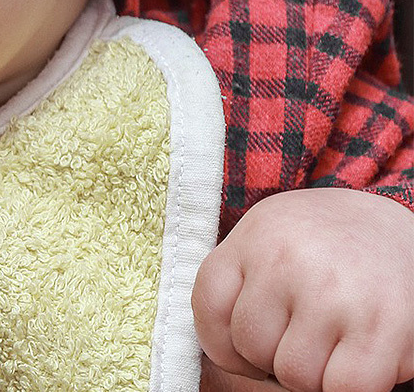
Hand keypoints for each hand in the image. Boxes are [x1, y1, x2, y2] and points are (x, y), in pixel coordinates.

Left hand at [193, 187, 413, 391]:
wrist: (400, 227)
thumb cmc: (327, 245)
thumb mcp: (271, 238)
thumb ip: (240, 282)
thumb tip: (223, 352)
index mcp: (255, 236)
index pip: (208, 307)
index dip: (222, 342)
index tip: (246, 344)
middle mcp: (288, 260)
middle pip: (250, 347)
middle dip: (272, 355)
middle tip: (302, 335)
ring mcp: (333, 294)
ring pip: (294, 375)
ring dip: (312, 373)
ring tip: (331, 341)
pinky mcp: (381, 327)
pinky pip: (345, 388)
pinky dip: (347, 386)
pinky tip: (358, 356)